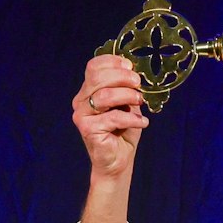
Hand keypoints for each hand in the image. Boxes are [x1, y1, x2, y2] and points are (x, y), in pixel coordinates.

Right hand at [73, 54, 147, 179]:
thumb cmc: (123, 131)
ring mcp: (82, 115)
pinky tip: (142, 122)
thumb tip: (135, 72)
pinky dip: (131, 118)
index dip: (112, 62)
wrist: (119, 160)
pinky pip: (112, 117)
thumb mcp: (127, 103)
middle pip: (98, 78)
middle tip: (138, 84)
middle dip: (122, 77)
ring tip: (140, 102)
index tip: (131, 67)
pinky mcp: (88, 129)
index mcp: (88, 90)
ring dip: (127, 96)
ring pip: (105, 96)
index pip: (93, 67)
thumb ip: (126, 87)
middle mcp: (81, 101)